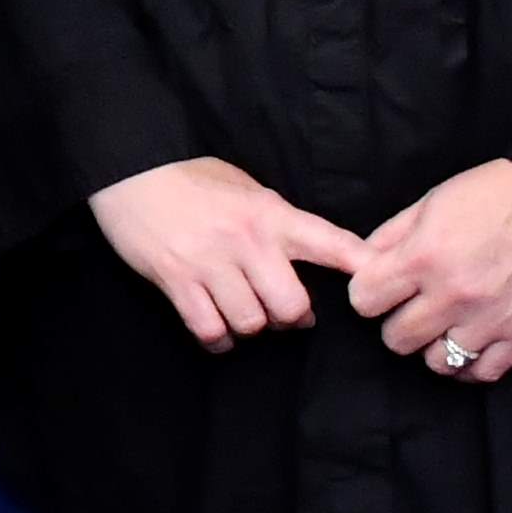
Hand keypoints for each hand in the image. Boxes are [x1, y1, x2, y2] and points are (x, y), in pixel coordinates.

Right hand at [84, 156, 371, 349]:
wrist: (130, 172)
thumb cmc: (191, 178)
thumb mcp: (244, 188)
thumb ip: (275, 221)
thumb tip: (305, 257)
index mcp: (269, 214)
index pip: (329, 244)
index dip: (362, 267)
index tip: (381, 285)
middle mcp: (245, 241)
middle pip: (290, 306)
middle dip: (290, 318)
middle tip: (283, 313)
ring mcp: (209, 263)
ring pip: (250, 323)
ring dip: (250, 327)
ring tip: (244, 315)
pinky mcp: (176, 281)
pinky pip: (209, 329)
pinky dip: (218, 339)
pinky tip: (218, 330)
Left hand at [345, 159, 511, 386]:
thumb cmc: (499, 190)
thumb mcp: (433, 200)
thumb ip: (392, 235)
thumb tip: (363, 262)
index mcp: (423, 256)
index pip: (364, 300)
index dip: (369, 293)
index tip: (381, 288)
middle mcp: (452, 295)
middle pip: (396, 339)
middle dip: (397, 322)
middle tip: (413, 306)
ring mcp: (489, 320)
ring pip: (436, 363)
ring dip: (433, 346)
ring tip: (443, 325)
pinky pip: (483, 373)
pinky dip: (471, 365)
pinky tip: (469, 345)